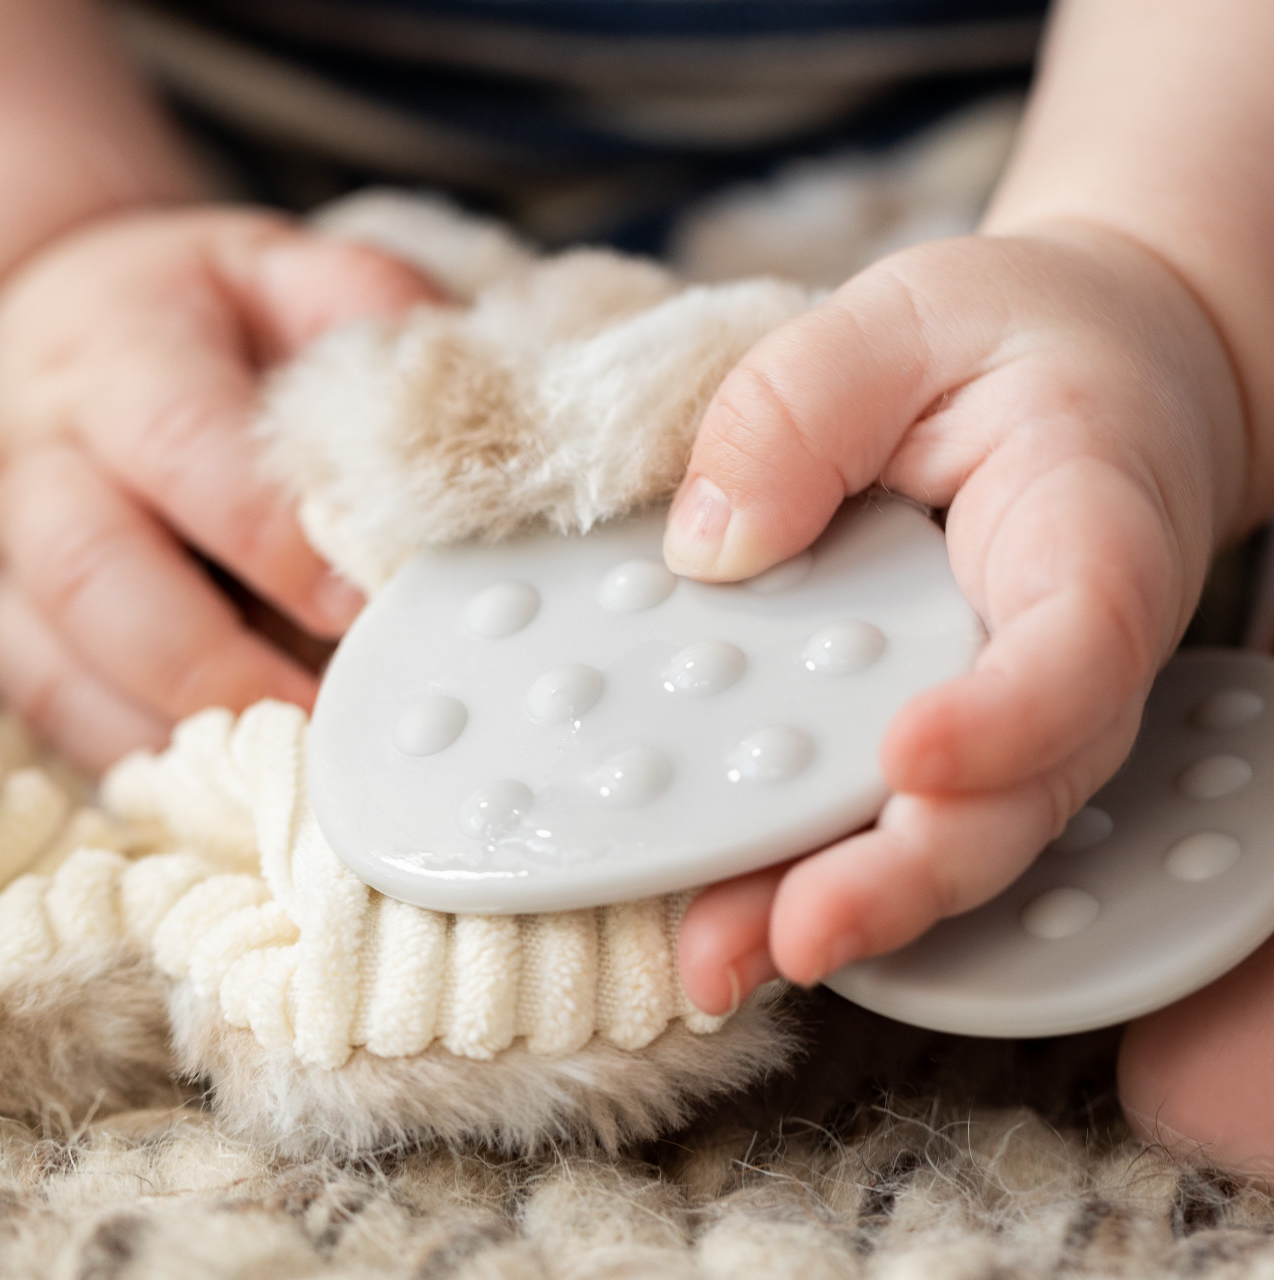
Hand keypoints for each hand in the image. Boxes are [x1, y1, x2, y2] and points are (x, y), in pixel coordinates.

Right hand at [0, 207, 440, 771]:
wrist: (89, 328)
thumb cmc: (209, 315)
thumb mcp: (289, 276)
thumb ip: (365, 312)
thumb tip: (444, 410)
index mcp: (120, 353)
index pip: (185, 447)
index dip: (276, 541)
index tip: (370, 608)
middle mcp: (45, 455)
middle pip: (96, 573)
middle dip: (217, 661)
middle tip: (329, 718)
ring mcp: (10, 546)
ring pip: (54, 658)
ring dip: (174, 727)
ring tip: (285, 769)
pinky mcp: (10, 614)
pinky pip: (49, 703)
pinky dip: (132, 753)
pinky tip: (218, 781)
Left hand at [668, 224, 1246, 1012]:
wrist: (1083, 382)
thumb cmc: (1008, 345)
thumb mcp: (900, 321)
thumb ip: (804, 407)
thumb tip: (712, 547)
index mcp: (1088, 533)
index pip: (1077, 644)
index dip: (1007, 719)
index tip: (909, 754)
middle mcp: (1062, 656)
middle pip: (1012, 796)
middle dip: (900, 878)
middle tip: (792, 934)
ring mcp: (1007, 709)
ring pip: (945, 832)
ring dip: (835, 905)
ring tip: (721, 959)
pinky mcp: (939, 728)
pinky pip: (883, 806)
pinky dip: (802, 862)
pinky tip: (717, 904)